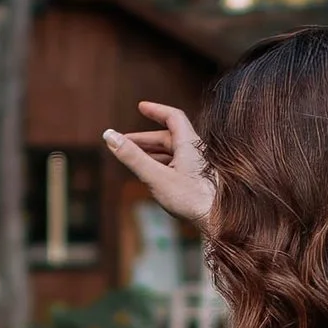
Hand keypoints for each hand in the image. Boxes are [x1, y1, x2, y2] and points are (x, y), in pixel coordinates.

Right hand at [103, 97, 214, 227]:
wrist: (218, 221)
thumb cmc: (191, 199)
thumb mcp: (156, 176)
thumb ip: (132, 157)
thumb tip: (109, 135)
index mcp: (189, 143)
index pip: (172, 117)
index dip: (156, 110)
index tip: (141, 107)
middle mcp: (195, 151)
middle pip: (167, 137)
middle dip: (144, 139)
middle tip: (123, 142)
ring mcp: (198, 166)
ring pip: (171, 153)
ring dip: (151, 153)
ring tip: (132, 158)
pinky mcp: (198, 180)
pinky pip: (177, 166)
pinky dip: (161, 165)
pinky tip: (151, 175)